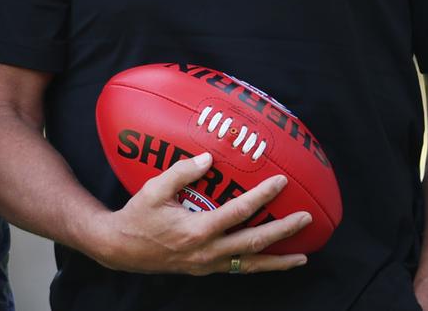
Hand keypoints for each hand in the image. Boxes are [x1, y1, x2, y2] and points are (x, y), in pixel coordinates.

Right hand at [90, 152, 310, 274]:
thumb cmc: (138, 215)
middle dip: (283, 231)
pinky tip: (272, 261)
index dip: (263, 196)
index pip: (239, 212)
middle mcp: (207, 251)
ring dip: (278, 260)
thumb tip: (209, 158)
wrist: (121, 249)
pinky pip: (238, 269)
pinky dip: (259, 265)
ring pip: (250, 264)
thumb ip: (182, 171)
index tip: (281, 182)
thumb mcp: (154, 189)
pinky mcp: (205, 268)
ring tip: (302, 256)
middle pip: (254, 242)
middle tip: (306, 218)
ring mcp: (207, 264)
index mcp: (197, 230)